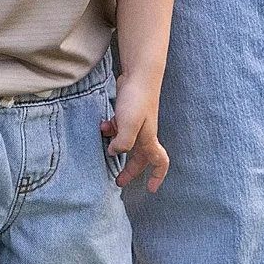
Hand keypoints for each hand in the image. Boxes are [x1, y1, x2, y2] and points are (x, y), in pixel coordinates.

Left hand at [104, 70, 168, 191]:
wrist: (138, 74)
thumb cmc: (137, 100)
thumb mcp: (129, 126)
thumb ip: (123, 143)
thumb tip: (114, 152)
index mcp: (149, 140)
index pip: (160, 163)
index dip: (157, 177)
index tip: (150, 189)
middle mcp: (145, 134)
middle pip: (140, 158)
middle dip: (129, 171)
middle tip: (117, 181)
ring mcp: (137, 123)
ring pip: (127, 143)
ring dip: (116, 148)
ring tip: (104, 150)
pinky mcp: (128, 113)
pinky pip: (119, 128)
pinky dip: (110, 130)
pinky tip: (103, 126)